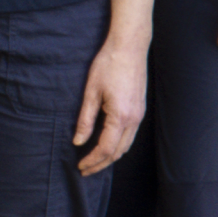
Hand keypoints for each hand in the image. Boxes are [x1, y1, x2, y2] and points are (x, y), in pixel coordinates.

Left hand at [73, 29, 148, 174]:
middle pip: (118, 152)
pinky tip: (107, 144)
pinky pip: (130, 134)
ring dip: (111, 156)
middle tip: (85, 170)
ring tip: (94, 161)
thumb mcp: (91, 92)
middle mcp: (134, 119)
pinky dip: (118, 145)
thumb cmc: (108, 64)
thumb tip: (77, 141)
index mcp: (120, 116)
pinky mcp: (140, 109)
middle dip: (101, 164)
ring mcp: (140, 114)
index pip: (105, 148)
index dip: (92, 160)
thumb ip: (85, 120)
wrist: (130, 46)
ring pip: (126, 145)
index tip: (80, 167)